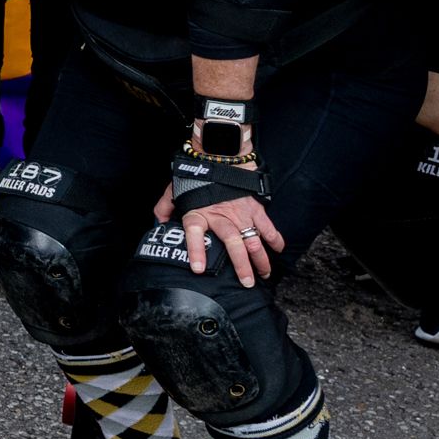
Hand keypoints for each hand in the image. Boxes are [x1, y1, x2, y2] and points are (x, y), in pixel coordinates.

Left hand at [154, 179, 283, 288]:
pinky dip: (275, 238)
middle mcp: (221, 215)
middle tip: (246, 282)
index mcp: (199, 212)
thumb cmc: (197, 175)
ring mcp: (240, 213)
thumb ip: (165, 207)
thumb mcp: (175, 189)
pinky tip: (278, 250)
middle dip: (241, 265)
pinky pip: (267, 225)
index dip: (196, 251)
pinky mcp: (254, 207)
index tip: (198, 269)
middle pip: (233, 243)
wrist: (220, 155)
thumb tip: (160, 224)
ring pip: (253, 239)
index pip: (194, 233)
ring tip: (263, 274)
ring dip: (260, 258)